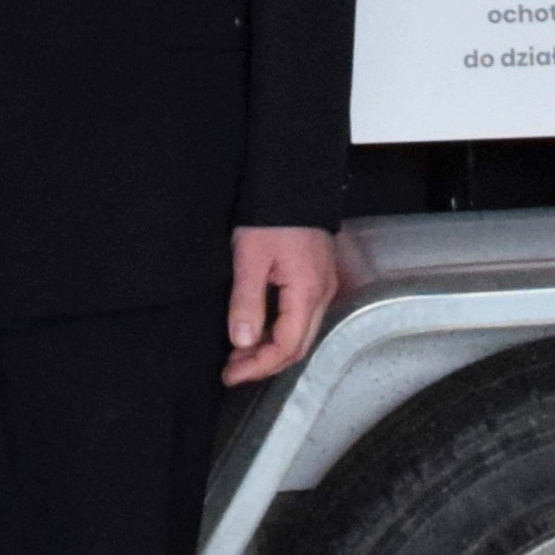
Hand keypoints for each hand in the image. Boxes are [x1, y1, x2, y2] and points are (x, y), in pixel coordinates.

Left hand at [224, 225, 339, 384]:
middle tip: (232, 370)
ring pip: (302, 334)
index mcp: (307, 292)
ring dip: (272, 349)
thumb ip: (247, 302)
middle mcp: (322, 294)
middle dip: (265, 364)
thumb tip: (242, 343)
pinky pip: (303, 317)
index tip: (230, 374)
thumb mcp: (250, 257)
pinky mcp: (318, 278)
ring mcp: (324, 286)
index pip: (285, 347)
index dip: (257, 367)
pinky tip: (259, 330)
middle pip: (298, 347)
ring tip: (240, 354)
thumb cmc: (272, 214)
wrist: (293, 180)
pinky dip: (281, 331)